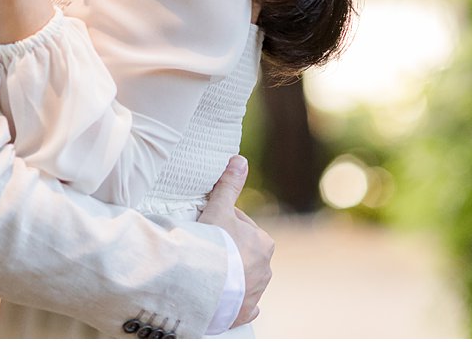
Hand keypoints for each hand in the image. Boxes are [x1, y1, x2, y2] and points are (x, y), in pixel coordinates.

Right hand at [199, 155, 272, 327]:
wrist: (205, 283)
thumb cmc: (214, 243)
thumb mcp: (220, 209)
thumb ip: (229, 185)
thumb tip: (239, 160)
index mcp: (264, 243)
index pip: (241, 226)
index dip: (222, 223)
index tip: (207, 225)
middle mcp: (266, 268)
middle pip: (242, 252)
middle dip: (227, 249)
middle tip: (205, 247)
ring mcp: (256, 292)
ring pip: (243, 276)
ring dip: (229, 273)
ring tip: (208, 270)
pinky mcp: (245, 311)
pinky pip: (243, 304)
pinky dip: (236, 301)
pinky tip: (226, 298)